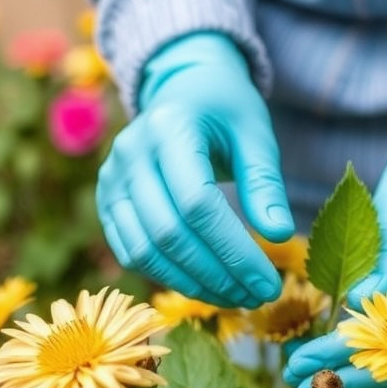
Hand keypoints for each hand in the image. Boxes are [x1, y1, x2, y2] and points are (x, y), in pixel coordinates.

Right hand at [96, 33, 293, 308]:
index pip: (198, 204)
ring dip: (194, 284)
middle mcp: (130, 153)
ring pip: (146, 251)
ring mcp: (111, 180)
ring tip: (237, 298)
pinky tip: (207, 287)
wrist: (181, 90)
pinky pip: (132, 253)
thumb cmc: (225, 111)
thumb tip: (279, 236)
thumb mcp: (254, 133)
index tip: (269, 282)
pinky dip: (170, 277)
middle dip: (217, 275)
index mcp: (169, 127)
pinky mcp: (107, 203)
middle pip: (170, 233)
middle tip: (258, 297)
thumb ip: (264, 183)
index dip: (234, 251)